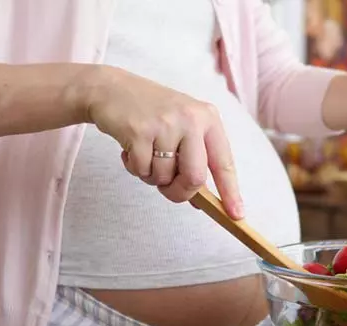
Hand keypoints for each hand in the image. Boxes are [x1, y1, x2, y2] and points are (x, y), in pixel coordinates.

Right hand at [84, 67, 243, 218]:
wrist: (110, 88)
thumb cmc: (150, 113)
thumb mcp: (182, 127)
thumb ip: (194, 159)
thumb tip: (200, 201)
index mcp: (208, 118)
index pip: (224, 163)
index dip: (230, 192)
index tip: (236, 215)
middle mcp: (191, 119)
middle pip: (195, 178)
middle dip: (179, 192)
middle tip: (167, 188)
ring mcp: (165, 124)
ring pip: (164, 177)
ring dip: (151, 176)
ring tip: (144, 153)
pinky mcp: (139, 131)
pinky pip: (141, 169)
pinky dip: (134, 167)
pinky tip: (130, 148)